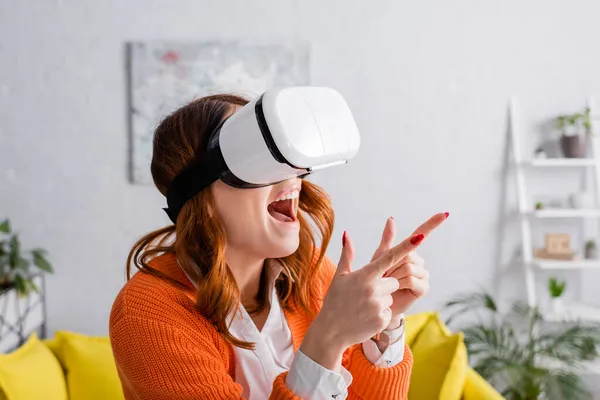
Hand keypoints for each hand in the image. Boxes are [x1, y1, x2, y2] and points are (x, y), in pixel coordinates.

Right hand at [300, 213, 445, 370]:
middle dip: (384, 285)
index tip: (420, 236)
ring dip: (381, 300)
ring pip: (391, 296)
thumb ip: (347, 254)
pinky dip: (380, 314)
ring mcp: (378, 305)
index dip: (406, 246)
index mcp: (364, 275)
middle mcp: (373, 288)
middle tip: (365, 293)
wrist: (331, 331)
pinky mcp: (382, 319)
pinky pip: (389, 311)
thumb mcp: (339, 277)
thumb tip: (347, 234)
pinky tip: (366, 317)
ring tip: (363, 306)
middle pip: (393, 281)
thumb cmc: (335, 300)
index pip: (390, 257)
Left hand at [371, 213, 447, 328]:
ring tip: (388, 283)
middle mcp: (419, 262)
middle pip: (407, 254)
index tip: (445, 213)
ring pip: (408, 267)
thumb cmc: (375, 281)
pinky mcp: (423, 288)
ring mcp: (423, 275)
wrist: (376, 305)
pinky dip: (400, 284)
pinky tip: (396, 289)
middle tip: (383, 275)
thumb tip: (391, 218)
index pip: (422, 234)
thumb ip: (387, 240)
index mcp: (408, 252)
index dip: (432, 224)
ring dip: (393, 275)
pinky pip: (412, 279)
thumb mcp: (379, 258)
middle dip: (391, 264)